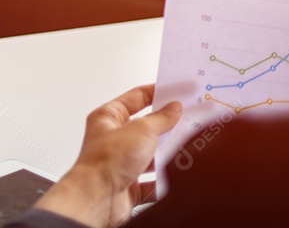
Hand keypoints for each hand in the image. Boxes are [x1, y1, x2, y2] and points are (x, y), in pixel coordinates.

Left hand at [34, 84, 181, 227]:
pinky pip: (152, 180)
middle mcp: (112, 138)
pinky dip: (164, 180)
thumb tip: (173, 108)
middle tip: (189, 118)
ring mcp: (120, 163)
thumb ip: (160, 119)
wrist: (98, 197)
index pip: (136, 98)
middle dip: (166, 125)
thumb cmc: (107, 161)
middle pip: (145, 127)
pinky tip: (176, 176)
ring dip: (166, 154)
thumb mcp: (141, 130)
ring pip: (150, 154)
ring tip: (187, 147)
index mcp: (107, 117)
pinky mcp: (128, 185)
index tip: (179, 90)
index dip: (158, 92)